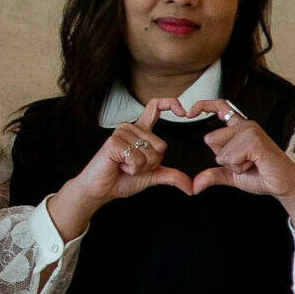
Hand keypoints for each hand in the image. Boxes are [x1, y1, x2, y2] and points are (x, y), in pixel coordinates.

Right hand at [49, 96, 191, 241]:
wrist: (102, 189)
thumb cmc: (123, 179)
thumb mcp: (152, 176)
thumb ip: (172, 176)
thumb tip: (192, 187)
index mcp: (140, 131)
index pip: (155, 108)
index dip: (171, 104)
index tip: (184, 113)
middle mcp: (131, 128)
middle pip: (161, 145)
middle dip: (152, 164)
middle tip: (133, 165)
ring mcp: (121, 133)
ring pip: (150, 153)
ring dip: (141, 167)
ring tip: (124, 165)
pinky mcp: (113, 142)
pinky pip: (137, 158)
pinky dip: (133, 168)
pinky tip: (119, 165)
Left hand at [189, 99, 294, 232]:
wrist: (283, 185)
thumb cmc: (262, 176)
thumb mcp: (231, 174)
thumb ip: (212, 175)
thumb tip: (193, 186)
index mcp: (239, 128)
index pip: (219, 107)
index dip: (203, 105)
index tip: (189, 112)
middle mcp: (245, 125)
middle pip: (210, 139)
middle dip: (223, 157)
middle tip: (245, 161)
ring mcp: (250, 131)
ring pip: (220, 151)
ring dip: (233, 164)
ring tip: (252, 163)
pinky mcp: (254, 141)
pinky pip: (229, 157)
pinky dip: (239, 167)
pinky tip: (255, 164)